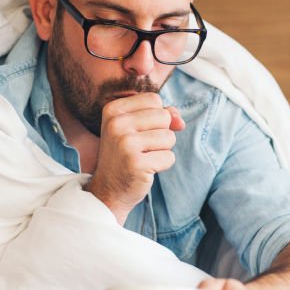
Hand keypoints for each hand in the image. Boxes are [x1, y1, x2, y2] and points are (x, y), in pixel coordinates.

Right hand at [85, 92, 184, 224]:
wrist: (108, 190)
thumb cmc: (125, 155)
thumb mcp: (136, 129)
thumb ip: (161, 116)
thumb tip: (180, 121)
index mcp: (113, 109)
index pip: (154, 99)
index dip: (156, 117)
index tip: (139, 132)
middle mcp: (116, 124)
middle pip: (164, 117)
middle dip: (161, 134)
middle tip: (141, 148)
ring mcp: (125, 144)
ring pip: (169, 137)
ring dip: (162, 150)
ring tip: (143, 158)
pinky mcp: (136, 163)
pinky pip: (169, 157)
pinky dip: (162, 165)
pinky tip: (145, 169)